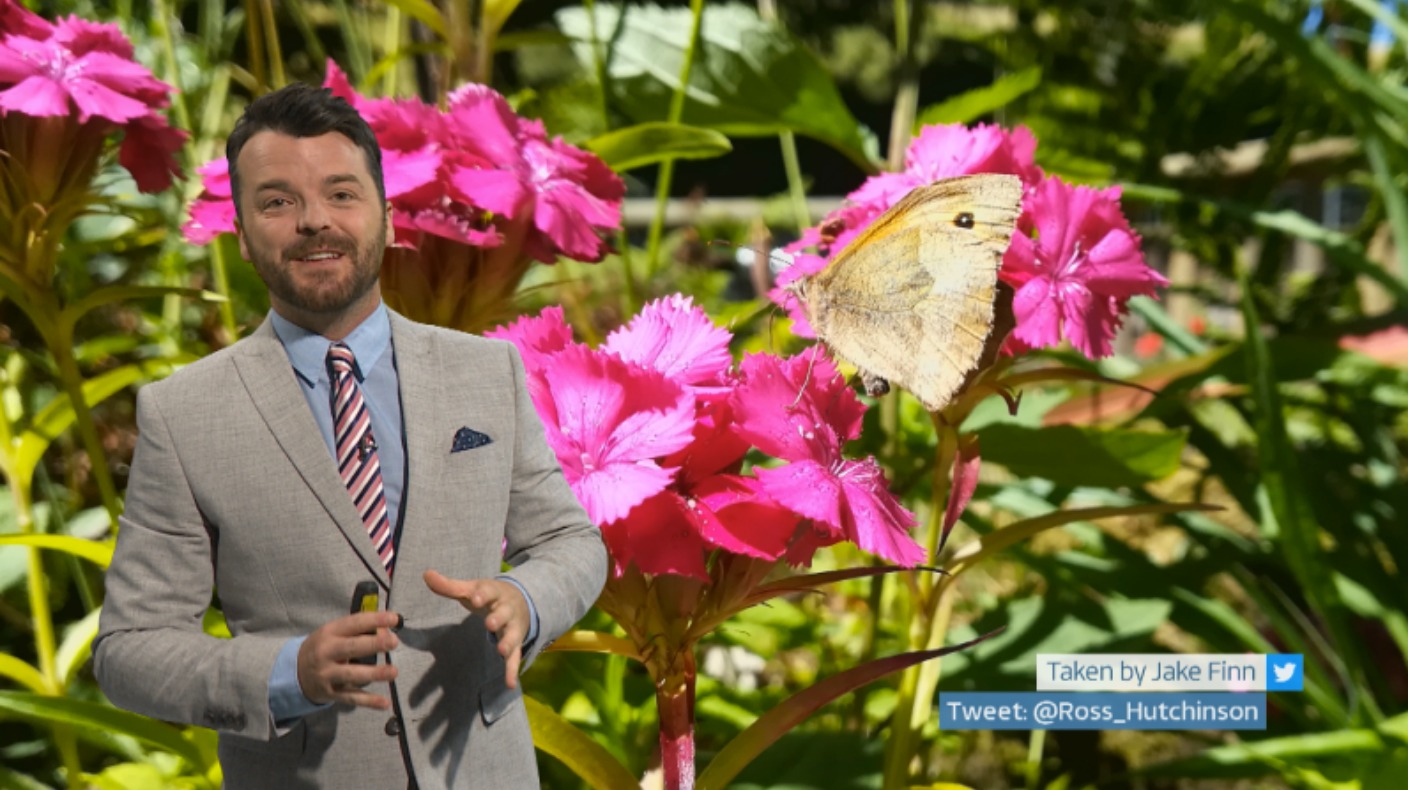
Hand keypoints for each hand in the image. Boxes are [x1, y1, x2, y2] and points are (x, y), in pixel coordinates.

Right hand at [297, 610, 400, 708]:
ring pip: (352, 674)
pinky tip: (385, 703)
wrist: (295, 672)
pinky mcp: (331, 694)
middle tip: (393, 642)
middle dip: (374, 644)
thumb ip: (359, 631)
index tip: (394, 619)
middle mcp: (326, 653)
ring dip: (374, 673)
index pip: (353, 624)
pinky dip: (368, 701)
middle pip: (352, 648)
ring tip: (394, 672)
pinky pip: (351, 698)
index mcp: (329, 633)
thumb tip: (387, 631)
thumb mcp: (334, 633)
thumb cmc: (324, 647)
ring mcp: (327, 675)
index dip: (374, 620)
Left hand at [424, 570, 528, 688]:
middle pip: (503, 613)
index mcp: (494, 592)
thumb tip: (426, 573)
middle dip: (498, 618)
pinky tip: (509, 684)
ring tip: (502, 650)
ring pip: (512, 635)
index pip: (489, 591)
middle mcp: (506, 609)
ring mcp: (512, 627)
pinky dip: (512, 670)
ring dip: (508, 642)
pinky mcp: (516, 643)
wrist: (521, 600)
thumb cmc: (488, 595)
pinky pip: (515, 657)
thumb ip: (449, 586)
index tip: (475, 597)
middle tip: (490, 623)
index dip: (482, 595)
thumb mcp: (472, 589)